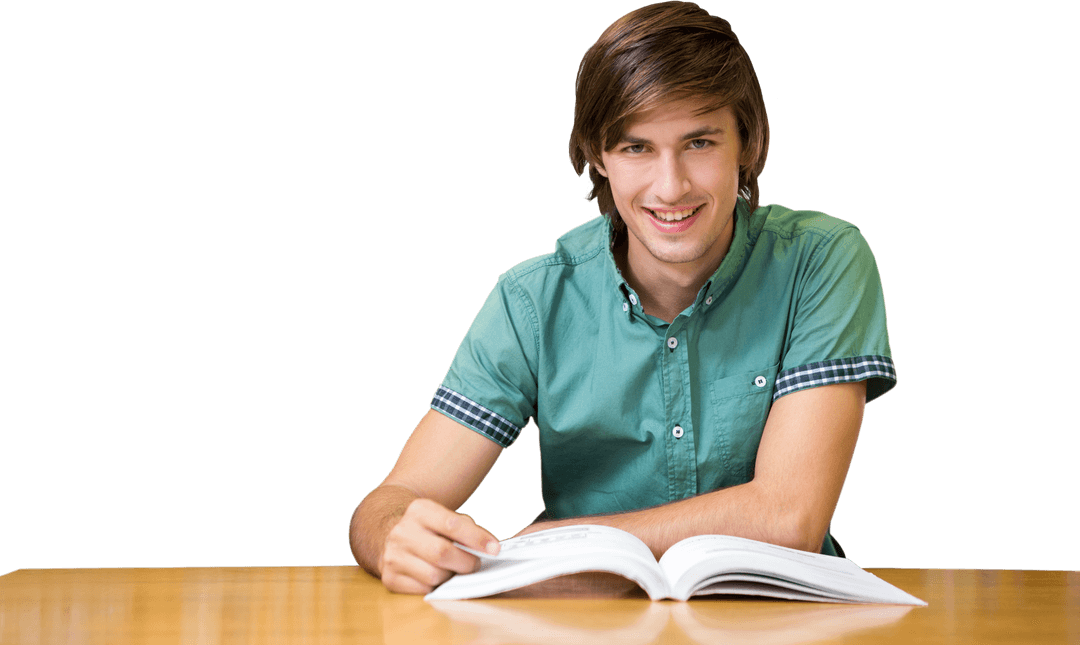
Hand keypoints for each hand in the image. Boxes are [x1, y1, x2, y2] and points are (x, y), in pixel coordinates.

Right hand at [379, 498, 500, 594]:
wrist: (390, 535)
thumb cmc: (428, 529)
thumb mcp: (444, 517)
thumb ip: (466, 529)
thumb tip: (488, 548)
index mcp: (419, 510)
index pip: (452, 525)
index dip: (477, 539)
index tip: (494, 549)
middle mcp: (402, 532)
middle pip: (442, 553)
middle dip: (466, 562)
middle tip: (474, 564)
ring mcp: (393, 556)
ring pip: (433, 575)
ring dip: (450, 576)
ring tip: (452, 569)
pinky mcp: (390, 578)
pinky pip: (423, 590)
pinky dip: (436, 587)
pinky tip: (437, 577)